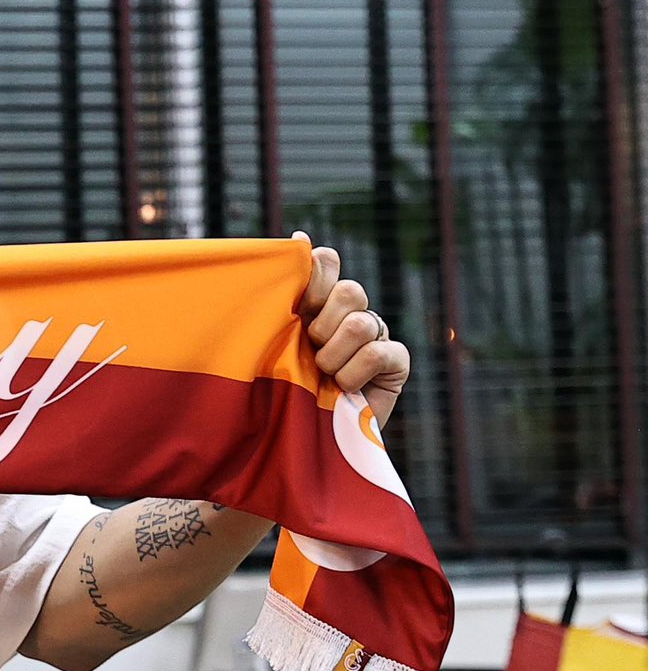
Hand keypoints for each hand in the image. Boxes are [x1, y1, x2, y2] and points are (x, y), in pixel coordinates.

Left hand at [293, 233, 409, 426]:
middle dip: (323, 324)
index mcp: (318, 301)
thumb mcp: (274, 339)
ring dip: (333, 354)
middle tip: (310, 348)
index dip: (315, 277)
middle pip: (349, 290)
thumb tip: (298, 235)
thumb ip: (283, 294)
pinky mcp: (396, 362)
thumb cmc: (281, 385)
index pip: (327, 261)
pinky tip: (344, 388)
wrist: (300, 435)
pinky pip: (380, 351)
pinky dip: (355, 372)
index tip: (300, 306)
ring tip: (322, 374)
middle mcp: (349, 313)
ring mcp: (376, 336)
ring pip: (362, 323)